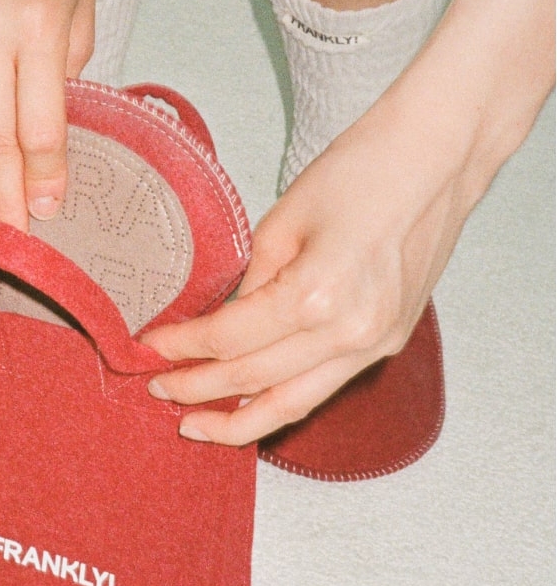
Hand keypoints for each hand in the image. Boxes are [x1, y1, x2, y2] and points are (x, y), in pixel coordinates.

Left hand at [141, 80, 476, 444]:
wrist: (435, 161)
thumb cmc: (361, 171)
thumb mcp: (283, 220)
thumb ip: (249, 280)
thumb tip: (221, 323)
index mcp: (316, 295)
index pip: (229, 339)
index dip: (183, 347)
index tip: (151, 347)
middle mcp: (349, 332)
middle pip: (254, 381)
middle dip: (198, 388)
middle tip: (158, 388)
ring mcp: (375, 344)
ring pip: (293, 404)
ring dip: (239, 421)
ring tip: (197, 424)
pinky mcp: (389, 343)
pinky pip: (324, 386)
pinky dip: (282, 399)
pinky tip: (251, 403)